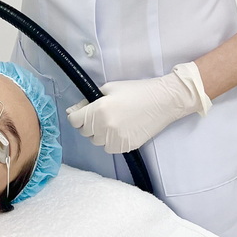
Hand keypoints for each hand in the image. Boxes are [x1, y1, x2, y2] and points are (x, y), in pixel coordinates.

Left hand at [66, 62, 211, 153]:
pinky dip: (110, 141)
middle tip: (101, 114)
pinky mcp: (126, 147)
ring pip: (96, 141)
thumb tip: (73, 111)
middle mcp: (104, 127)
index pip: (74, 121)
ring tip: (112, 121)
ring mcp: (115, 139)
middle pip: (84, 132)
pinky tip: (120, 130)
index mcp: (98, 110)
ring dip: (99, 133)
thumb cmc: (135, 91)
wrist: (162, 101)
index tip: (82, 112)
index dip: (76, 115)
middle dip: (88, 123)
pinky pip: (109, 148)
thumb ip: (88, 101)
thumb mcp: (109, 88)